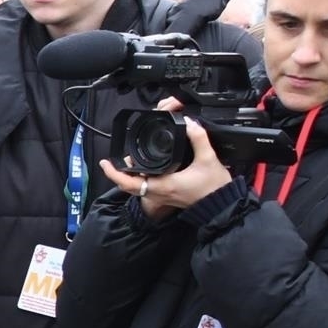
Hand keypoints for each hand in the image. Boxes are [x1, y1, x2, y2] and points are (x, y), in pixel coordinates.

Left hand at [99, 100, 231, 215]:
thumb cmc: (214, 187)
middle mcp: (158, 192)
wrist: (222, 204)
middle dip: (119, 173)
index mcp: (163, 185)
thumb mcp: (208, 158)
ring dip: (129, 176)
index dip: (114, 173)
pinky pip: (147, 187)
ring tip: (127, 161)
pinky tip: (143, 169)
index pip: (129, 183)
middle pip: (129, 185)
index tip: (105, 162)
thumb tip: (189, 124)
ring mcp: (162, 195)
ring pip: (137, 187)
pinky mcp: (167, 194)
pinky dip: (141, 179)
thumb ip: (198, 138)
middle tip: (113, 160)